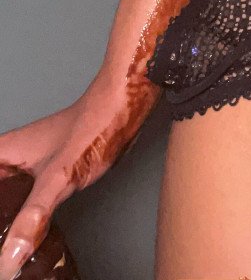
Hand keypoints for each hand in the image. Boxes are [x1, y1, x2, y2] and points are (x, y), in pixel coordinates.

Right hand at [0, 79, 154, 279]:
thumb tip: (9, 258)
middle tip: (3, 258)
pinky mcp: (46, 174)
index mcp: (1, 155)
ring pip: (6, 202)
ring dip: (6, 226)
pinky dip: (23, 221)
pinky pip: (24, 202)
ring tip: (9, 255)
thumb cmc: (93, 127)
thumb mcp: (58, 179)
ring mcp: (27, 166)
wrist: (121, 109)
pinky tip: (28, 239)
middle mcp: (9, 160)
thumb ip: (33, 219)